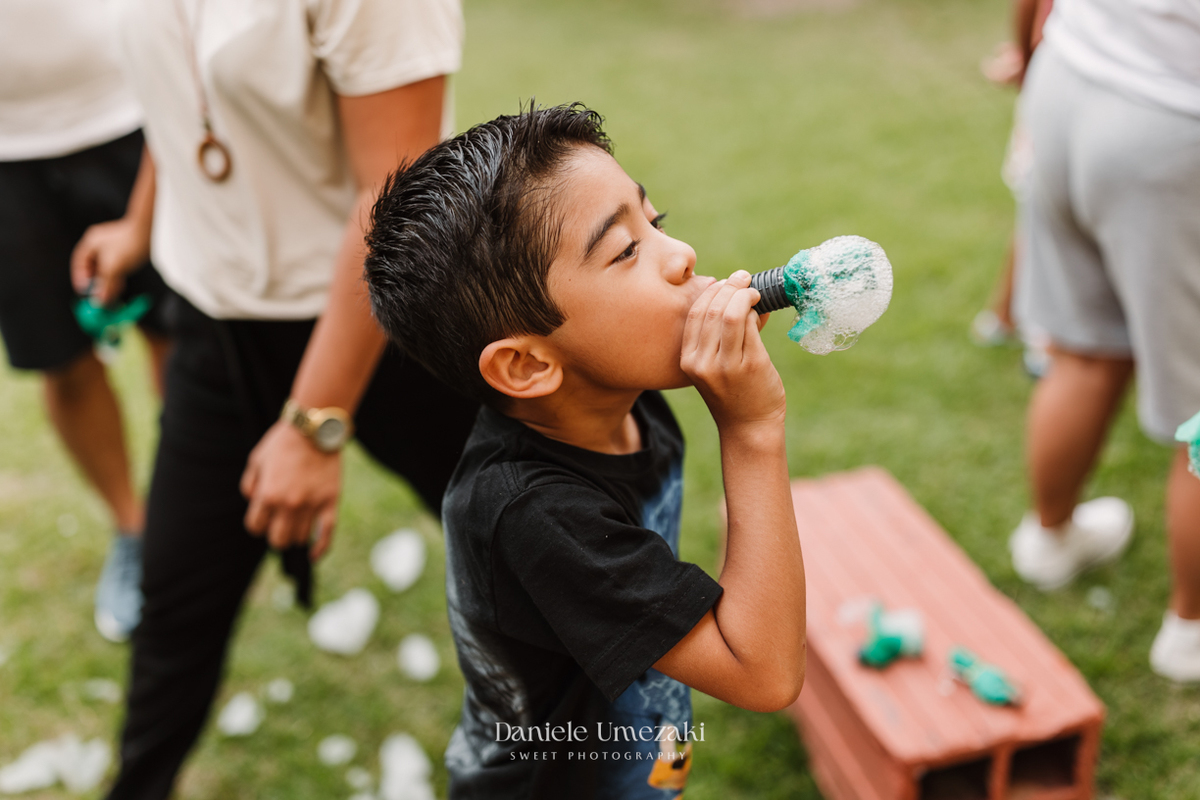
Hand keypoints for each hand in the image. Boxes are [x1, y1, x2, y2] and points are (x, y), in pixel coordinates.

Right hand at [70, 217, 150, 305]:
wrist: (151, 231)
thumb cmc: (130, 242)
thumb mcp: (113, 266)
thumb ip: (105, 284)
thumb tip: (100, 300)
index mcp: (91, 242)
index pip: (79, 262)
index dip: (80, 278)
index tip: (83, 292)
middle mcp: (100, 243)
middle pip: (93, 267)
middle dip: (95, 283)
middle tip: (98, 297)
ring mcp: (113, 246)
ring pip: (106, 268)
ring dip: (107, 282)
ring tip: (110, 294)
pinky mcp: (125, 250)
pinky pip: (117, 266)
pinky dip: (116, 277)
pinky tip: (119, 285)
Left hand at [240, 421, 341, 558]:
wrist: (314, 428)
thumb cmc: (283, 442)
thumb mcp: (256, 460)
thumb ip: (249, 485)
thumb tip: (254, 503)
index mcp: (267, 495)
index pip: (255, 527)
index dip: (257, 523)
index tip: (262, 516)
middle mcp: (289, 504)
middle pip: (278, 539)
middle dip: (275, 534)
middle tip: (279, 525)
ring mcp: (312, 504)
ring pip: (300, 537)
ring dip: (295, 534)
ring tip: (296, 523)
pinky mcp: (331, 501)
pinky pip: (327, 533)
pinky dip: (321, 547)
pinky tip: (314, 554)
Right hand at [681, 270, 784, 432]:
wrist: (749, 426)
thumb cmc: (733, 392)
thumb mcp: (713, 366)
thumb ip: (718, 334)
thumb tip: (738, 294)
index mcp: (688, 360)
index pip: (694, 314)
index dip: (711, 292)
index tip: (725, 282)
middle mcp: (703, 362)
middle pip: (712, 310)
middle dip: (730, 287)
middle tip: (744, 278)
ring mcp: (727, 365)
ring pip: (732, 314)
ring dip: (745, 295)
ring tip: (754, 291)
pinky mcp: (752, 365)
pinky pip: (751, 326)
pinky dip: (756, 311)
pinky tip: (761, 309)